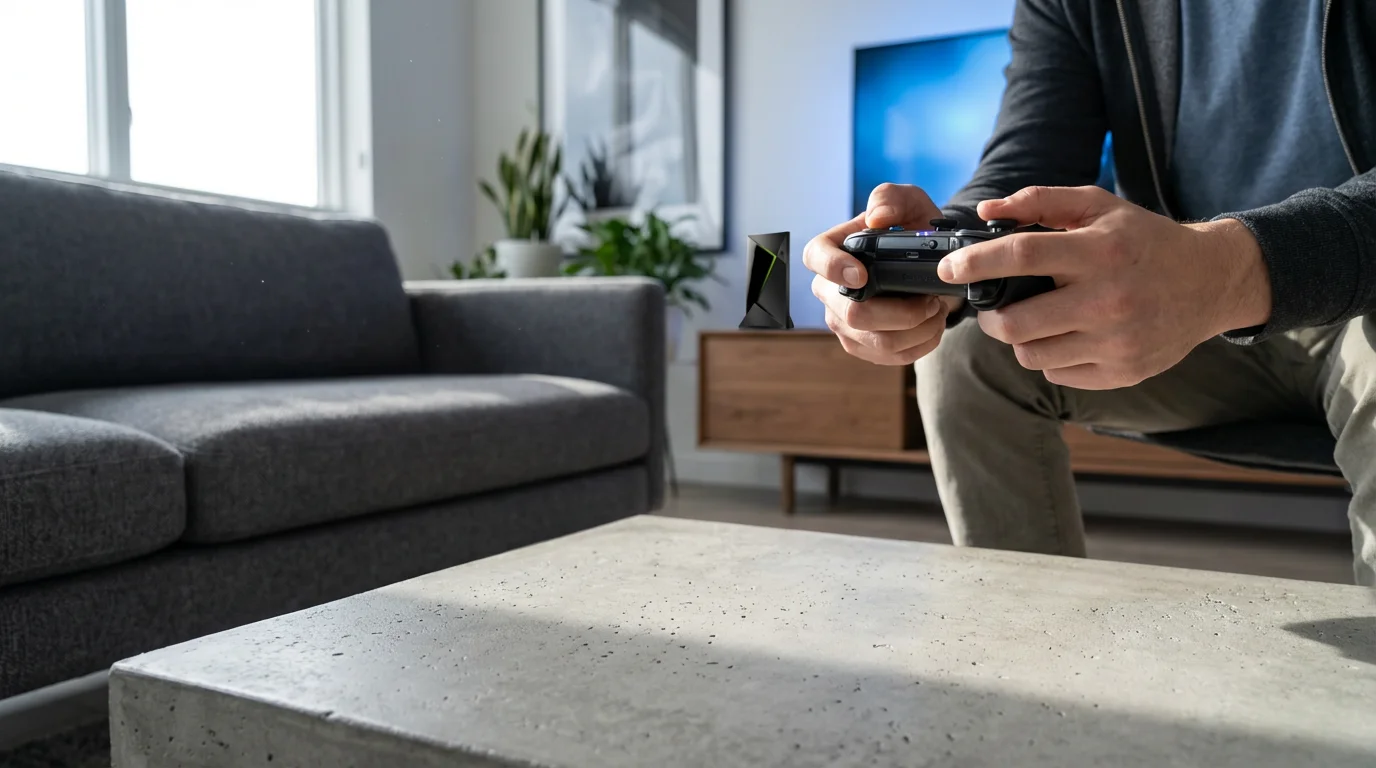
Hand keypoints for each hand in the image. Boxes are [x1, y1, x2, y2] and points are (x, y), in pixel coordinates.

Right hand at [803, 184, 961, 364]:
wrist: (929, 263)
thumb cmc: (912, 230)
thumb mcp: (909, 202)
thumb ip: (892, 199)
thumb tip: (877, 219)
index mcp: (832, 249)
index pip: (815, 258)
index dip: (833, 269)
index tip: (862, 276)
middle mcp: (829, 289)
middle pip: (852, 314)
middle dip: (900, 314)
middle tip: (931, 301)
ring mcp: (842, 321)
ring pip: (875, 342)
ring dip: (916, 332)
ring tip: (938, 312)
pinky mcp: (860, 345)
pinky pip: (888, 357)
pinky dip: (919, 346)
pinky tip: (933, 328)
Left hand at [939, 185, 1271, 389]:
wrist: (1210, 281)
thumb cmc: (1143, 240)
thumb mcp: (1098, 207)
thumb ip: (1040, 202)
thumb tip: (986, 211)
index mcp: (1100, 252)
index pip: (1022, 256)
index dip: (976, 262)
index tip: (949, 268)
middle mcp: (1109, 299)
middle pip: (1016, 322)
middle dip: (989, 316)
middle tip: (990, 307)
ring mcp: (1116, 342)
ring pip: (1031, 354)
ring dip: (1020, 338)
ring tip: (1035, 318)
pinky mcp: (1123, 372)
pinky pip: (1057, 373)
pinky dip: (1050, 356)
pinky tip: (1067, 335)